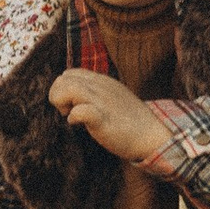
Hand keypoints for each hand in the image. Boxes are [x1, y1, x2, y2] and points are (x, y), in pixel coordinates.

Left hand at [47, 68, 164, 163]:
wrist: (152, 135)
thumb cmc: (130, 121)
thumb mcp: (112, 98)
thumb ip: (96, 94)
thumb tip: (74, 101)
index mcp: (102, 81)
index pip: (70, 73)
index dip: (62, 89)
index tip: (70, 105)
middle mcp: (100, 87)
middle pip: (64, 78)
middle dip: (57, 96)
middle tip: (67, 112)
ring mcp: (102, 101)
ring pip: (68, 88)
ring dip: (62, 103)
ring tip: (70, 116)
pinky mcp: (102, 119)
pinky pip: (81, 111)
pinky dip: (74, 117)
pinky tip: (78, 125)